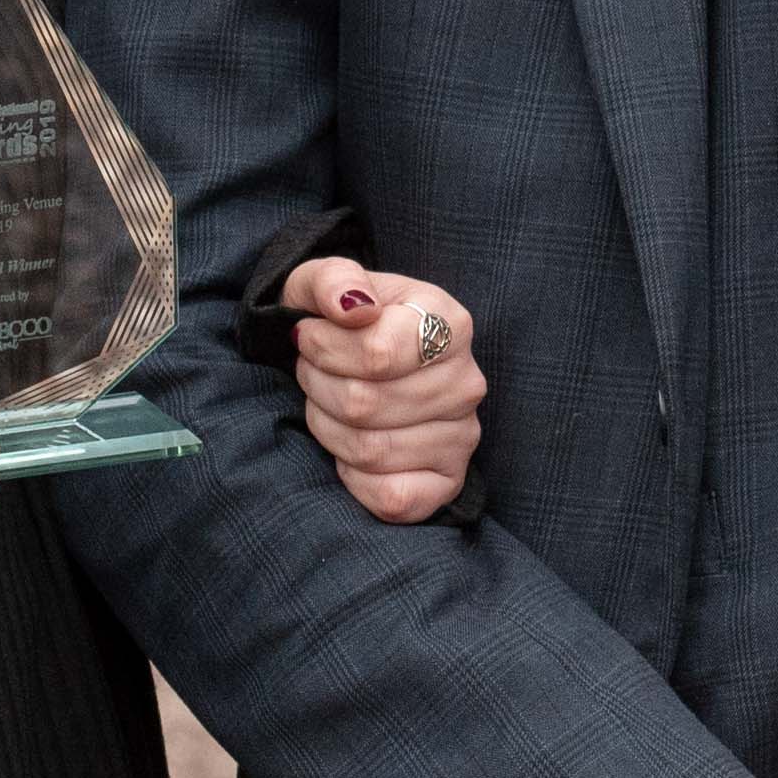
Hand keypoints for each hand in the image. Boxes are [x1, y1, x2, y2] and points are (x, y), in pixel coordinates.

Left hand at [282, 260, 484, 521]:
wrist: (360, 362)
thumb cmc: (341, 322)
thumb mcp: (326, 284)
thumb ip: (333, 280)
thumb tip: (352, 306)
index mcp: (449, 324)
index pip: (376, 352)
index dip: (325, 348)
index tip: (310, 336)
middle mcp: (467, 383)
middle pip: (365, 404)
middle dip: (318, 387)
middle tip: (313, 373)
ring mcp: (463, 437)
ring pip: (370, 451)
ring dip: (327, 428)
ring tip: (327, 403)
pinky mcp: (448, 484)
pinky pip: (391, 497)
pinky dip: (353, 478)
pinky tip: (348, 451)